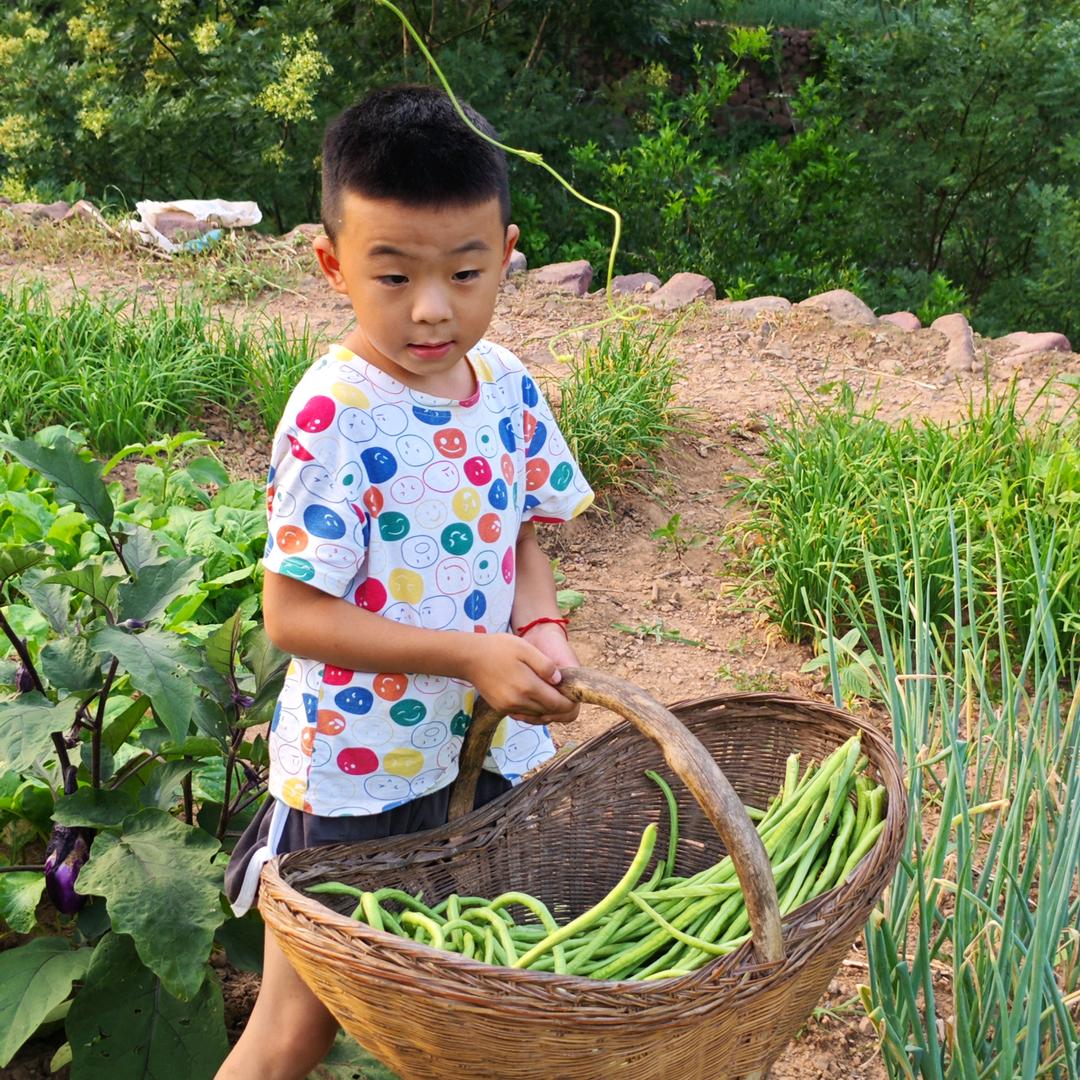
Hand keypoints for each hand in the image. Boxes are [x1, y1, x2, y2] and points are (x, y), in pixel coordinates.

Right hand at [462, 633, 577, 724]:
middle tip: (566, 694)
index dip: (570, 703)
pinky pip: (524, 714)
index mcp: (527, 687)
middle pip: (548, 712)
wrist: (470, 657)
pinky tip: (535, 697)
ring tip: (552, 695)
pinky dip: (533, 710)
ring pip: (537, 715)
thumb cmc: (498, 648)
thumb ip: (545, 666)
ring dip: (547, 708)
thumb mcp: (526, 649)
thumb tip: (559, 681)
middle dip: (560, 706)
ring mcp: (509, 707)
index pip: (557, 704)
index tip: (574, 695)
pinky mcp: (501, 709)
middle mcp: (519, 702)